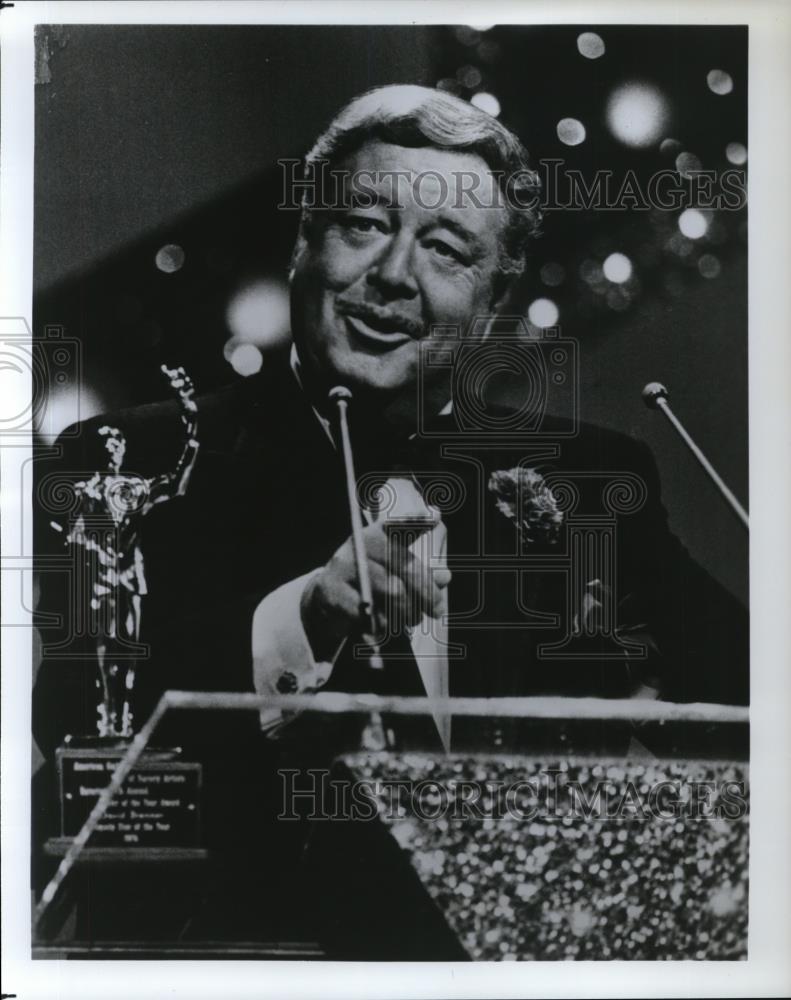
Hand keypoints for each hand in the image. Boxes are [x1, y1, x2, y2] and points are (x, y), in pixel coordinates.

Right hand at [300, 520, 450, 661]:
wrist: (328, 598)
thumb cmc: (371, 582)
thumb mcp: (394, 572)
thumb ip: (421, 573)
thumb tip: (445, 577)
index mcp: (376, 534)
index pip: (397, 524)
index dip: (415, 520)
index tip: (435, 517)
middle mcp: (359, 546)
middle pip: (404, 567)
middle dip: (427, 592)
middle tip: (438, 611)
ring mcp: (344, 568)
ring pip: (394, 594)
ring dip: (409, 612)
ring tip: (412, 618)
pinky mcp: (335, 594)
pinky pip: (374, 615)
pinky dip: (386, 626)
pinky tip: (385, 627)